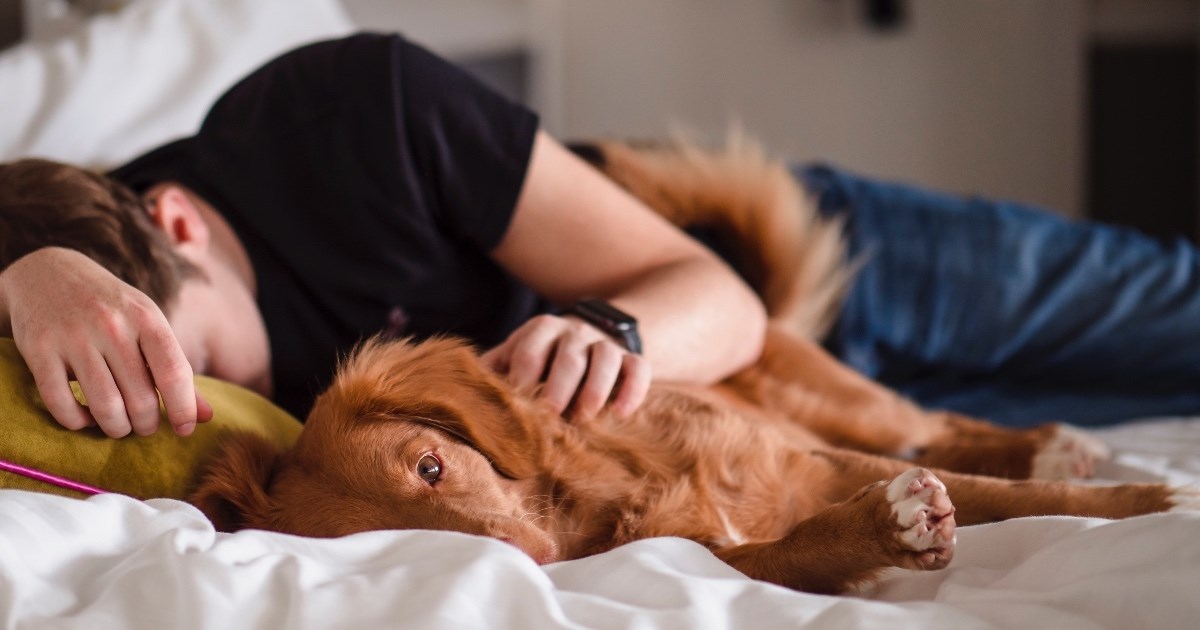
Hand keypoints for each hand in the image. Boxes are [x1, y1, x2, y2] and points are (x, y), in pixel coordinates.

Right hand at [0, 248, 211, 437]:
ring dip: (116, 428)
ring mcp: (73, 337)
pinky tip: (85, 417)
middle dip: (147, 424)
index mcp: (146, 318)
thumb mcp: (149, 325)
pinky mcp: (39, 350)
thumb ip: (176, 370)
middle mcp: (111, 326)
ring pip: (104, 407)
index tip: (184, 429)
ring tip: (120, 425)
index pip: (174, 373)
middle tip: (145, 426)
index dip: (183, 409)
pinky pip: (61, 404)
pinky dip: (76, 422)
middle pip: (140, 399)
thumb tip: (207, 417)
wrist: (49, 272)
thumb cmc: (112, 308)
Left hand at [481, 314, 650, 421]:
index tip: (517, 405)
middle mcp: (574, 332)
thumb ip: (493, 370)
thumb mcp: (515, 354)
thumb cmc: (541, 357)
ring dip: (595, 388)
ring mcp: (605, 344)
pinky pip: (638, 369)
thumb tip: (462, 395)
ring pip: (606, 358)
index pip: (530, 350)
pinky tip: (620, 415)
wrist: (588, 337)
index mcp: (540, 329)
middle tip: (550, 415)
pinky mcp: (631, 358)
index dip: (523, 378)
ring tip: (584, 417)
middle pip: (569, 356)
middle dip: (559, 386)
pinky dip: (632, 391)